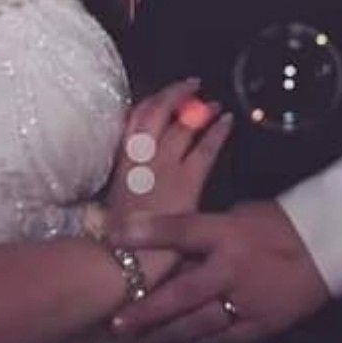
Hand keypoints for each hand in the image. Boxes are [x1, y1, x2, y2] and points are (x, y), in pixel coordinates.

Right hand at [105, 79, 232, 289]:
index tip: (162, 94)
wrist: (124, 258)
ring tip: (212, 101)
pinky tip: (227, 121)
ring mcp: (164, 166)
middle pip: (158, 111)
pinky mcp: (186, 180)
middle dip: (175, 94)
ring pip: (183, 125)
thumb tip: (132, 183)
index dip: (151, 101)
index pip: (135, 119)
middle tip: (191, 84)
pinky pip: (206, 148)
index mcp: (123, 161)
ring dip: (199, 109)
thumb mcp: (113, 204)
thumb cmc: (115, 239)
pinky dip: (217, 131)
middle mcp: (142, 156)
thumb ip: (126, 186)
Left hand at [109, 201, 329, 342]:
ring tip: (138, 341)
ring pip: (197, 324)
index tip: (115, 237)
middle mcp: (232, 269)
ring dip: (165, 334)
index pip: (182, 230)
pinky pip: (222, 338)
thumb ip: (204, 230)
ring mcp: (246, 301)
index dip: (147, 233)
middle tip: (116, 323)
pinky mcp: (261, 325)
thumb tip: (167, 239)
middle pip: (181, 293)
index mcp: (228, 232)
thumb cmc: (276, 223)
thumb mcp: (237, 214)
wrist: (327, 249)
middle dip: (146, 310)